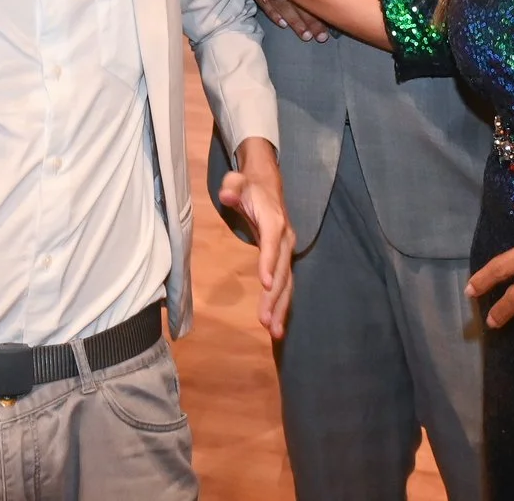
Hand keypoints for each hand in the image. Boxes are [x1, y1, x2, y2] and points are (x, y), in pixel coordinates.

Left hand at [220, 138, 294, 339]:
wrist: (267, 185)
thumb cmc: (249, 186)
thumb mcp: (237, 181)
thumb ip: (231, 187)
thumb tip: (226, 195)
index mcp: (273, 221)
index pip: (271, 244)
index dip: (269, 263)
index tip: (265, 284)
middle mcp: (285, 239)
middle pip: (282, 272)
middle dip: (274, 297)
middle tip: (265, 322)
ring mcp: (287, 252)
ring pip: (286, 283)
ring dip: (281, 308)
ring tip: (274, 332)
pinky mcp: (284, 260)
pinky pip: (285, 285)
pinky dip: (282, 305)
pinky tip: (277, 325)